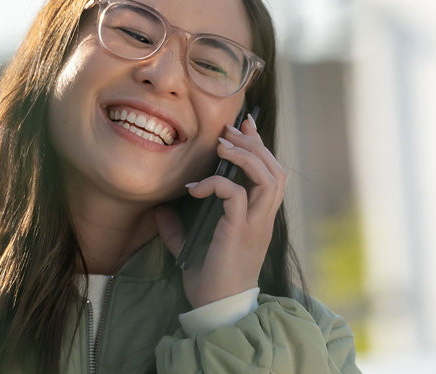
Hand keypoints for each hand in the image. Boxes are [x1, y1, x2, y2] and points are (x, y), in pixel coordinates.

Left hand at [153, 117, 286, 307]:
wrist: (217, 310)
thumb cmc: (209, 282)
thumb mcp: (190, 249)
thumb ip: (178, 229)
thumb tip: (159, 209)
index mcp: (259, 219)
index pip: (272, 175)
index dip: (261, 147)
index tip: (245, 126)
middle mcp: (264, 219)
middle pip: (275, 170)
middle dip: (255, 144)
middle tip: (232, 130)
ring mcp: (256, 225)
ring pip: (268, 178)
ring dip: (246, 156)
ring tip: (223, 146)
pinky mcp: (240, 231)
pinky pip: (236, 195)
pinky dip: (217, 183)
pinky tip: (197, 187)